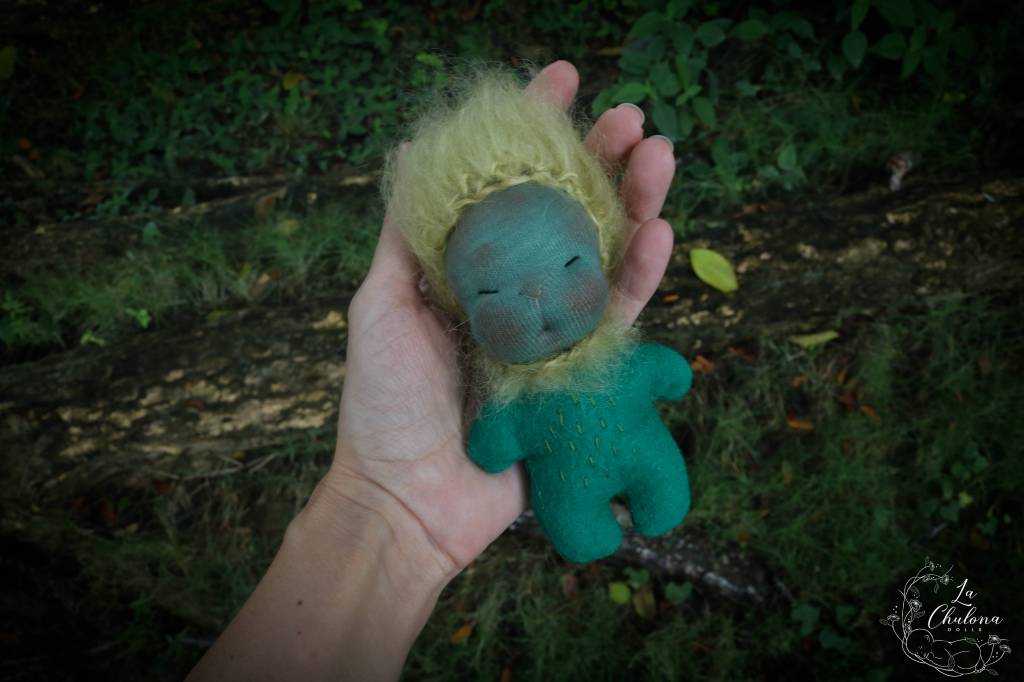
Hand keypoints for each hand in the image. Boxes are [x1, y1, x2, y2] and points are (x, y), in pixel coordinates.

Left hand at [324, 60, 677, 580]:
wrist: (408, 498)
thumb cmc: (383, 404)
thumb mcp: (380, 305)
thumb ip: (406, 233)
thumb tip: (415, 148)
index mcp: (470, 268)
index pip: (510, 185)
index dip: (538, 131)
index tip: (565, 78)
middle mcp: (517, 291)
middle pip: (571, 212)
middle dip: (603, 159)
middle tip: (633, 115)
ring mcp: (554, 330)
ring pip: (607, 254)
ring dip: (638, 203)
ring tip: (661, 154)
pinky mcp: (584, 373)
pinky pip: (619, 317)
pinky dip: (642, 275)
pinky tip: (661, 232)